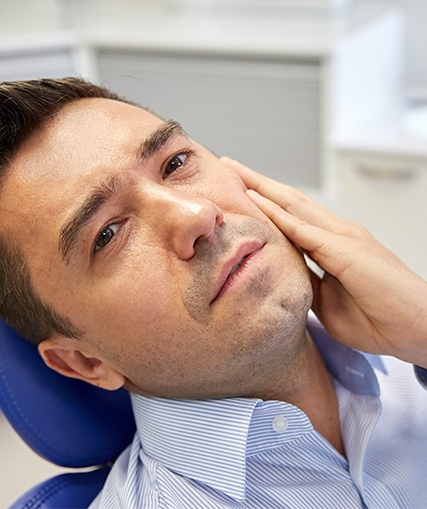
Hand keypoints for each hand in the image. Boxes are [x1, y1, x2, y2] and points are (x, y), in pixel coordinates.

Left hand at [223, 157, 426, 366]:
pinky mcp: (344, 249)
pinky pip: (302, 229)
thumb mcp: (327, 303)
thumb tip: (284, 278)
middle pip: (289, 201)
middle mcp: (337, 232)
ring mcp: (342, 237)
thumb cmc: (378, 318)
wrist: (419, 328)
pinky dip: (277, 213)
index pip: (292, 216)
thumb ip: (307, 284)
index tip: (240, 193)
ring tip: (235, 171)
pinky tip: (255, 199)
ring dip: (261, 187)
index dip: (266, 202)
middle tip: (230, 167)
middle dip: (258, 183)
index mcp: (333, 244)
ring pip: (292, 205)